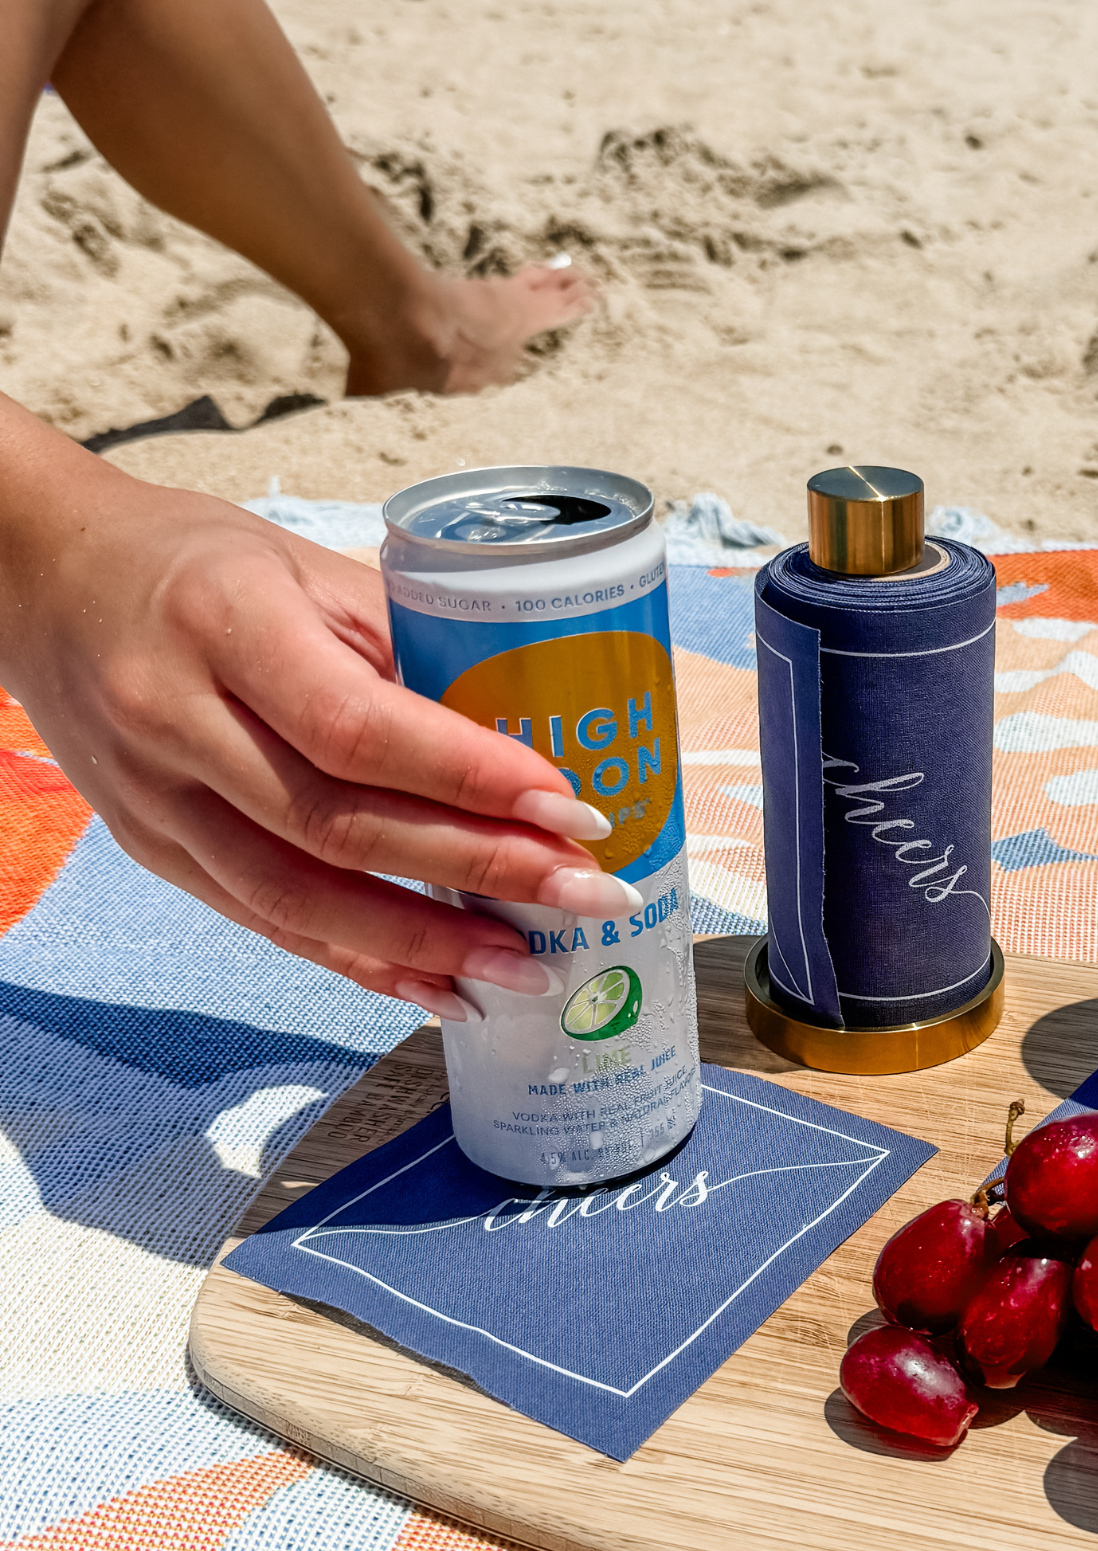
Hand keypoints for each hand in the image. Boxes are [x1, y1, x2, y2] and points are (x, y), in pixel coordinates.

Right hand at [0, 408, 633, 1019]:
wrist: (41, 581)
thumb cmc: (199, 561)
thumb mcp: (307, 568)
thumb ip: (406, 646)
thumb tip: (535, 732)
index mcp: (225, 625)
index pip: (359, 726)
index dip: (472, 777)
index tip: (575, 809)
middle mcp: (176, 721)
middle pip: (340, 825)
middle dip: (480, 872)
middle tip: (588, 897)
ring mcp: (155, 800)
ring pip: (299, 897)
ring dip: (428, 946)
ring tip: (530, 970)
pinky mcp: (155, 852)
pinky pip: (267, 923)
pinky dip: (362, 963)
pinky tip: (443, 989)